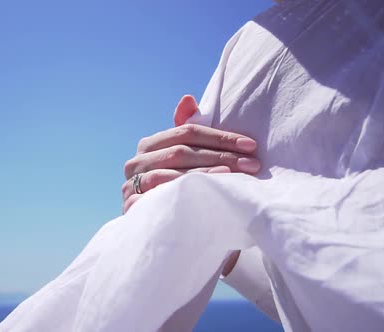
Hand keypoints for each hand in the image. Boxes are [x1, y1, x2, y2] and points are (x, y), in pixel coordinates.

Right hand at [122, 95, 259, 212]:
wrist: (156, 229)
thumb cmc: (173, 187)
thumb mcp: (181, 158)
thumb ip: (185, 129)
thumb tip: (188, 98)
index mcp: (149, 145)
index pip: (187, 132)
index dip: (220, 137)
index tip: (250, 146)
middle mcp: (136, 162)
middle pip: (182, 152)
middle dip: (220, 156)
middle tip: (251, 164)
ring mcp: (131, 185)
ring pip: (171, 174)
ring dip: (203, 174)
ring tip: (230, 176)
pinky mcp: (131, 208)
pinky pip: (158, 199)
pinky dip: (181, 196)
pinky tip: (204, 197)